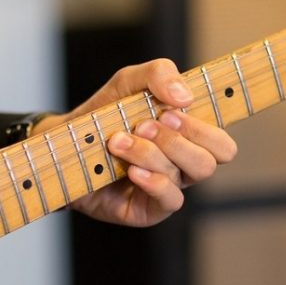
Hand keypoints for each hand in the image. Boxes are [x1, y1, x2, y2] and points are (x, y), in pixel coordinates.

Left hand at [33, 59, 236, 226]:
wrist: (63, 145)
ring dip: (151, 152)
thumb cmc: (103, 115)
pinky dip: (152, 180)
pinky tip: (130, 170)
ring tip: (118, 141)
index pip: (222, 143)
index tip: (172, 109)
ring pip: (185, 174)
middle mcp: (183, 166)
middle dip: (179, 138)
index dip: (206, 128)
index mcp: (188, 138)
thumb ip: (159, 74)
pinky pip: (169, 199)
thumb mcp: (128, 82)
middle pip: (212, 159)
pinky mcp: (149, 210)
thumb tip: (184, 96)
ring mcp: (168, 189)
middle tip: (145, 124)